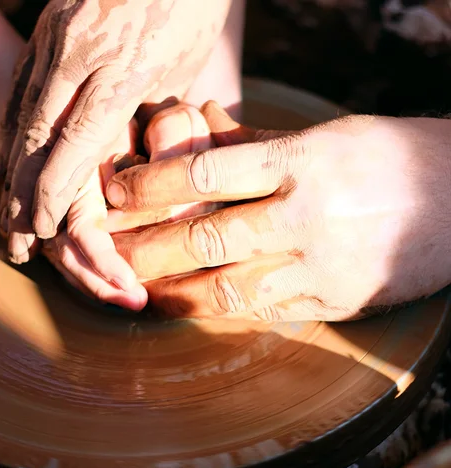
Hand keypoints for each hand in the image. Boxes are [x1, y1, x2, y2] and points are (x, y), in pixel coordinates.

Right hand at [0, 0, 230, 273]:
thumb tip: (125, 166)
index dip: (55, 192)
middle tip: (16, 238)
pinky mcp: (45, 26)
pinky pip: (19, 87)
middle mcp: (79, 53)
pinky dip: (9, 130)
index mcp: (123, 68)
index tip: (42, 229)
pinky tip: (4, 163)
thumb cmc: (189, 4)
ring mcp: (56, 36)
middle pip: (37, 137)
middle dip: (23, 194)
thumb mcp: (182, 67)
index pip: (76, 143)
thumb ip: (148, 116)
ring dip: (11, 170)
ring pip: (20, 115)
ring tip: (6, 211)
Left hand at [106, 106, 450, 319]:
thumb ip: (253, 143)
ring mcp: (321, 266)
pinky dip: (219, 311)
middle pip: (205, 239)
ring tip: (143, 290)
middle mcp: (307, 215)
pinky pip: (261, 313)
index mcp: (301, 161)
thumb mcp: (322, 138)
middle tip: (112, 254)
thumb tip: (193, 126)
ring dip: (175, 294)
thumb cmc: (385, 159)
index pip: (205, 173)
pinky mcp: (333, 302)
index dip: (150, 185)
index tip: (115, 193)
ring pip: (227, 290)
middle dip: (148, 250)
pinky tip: (192, 306)